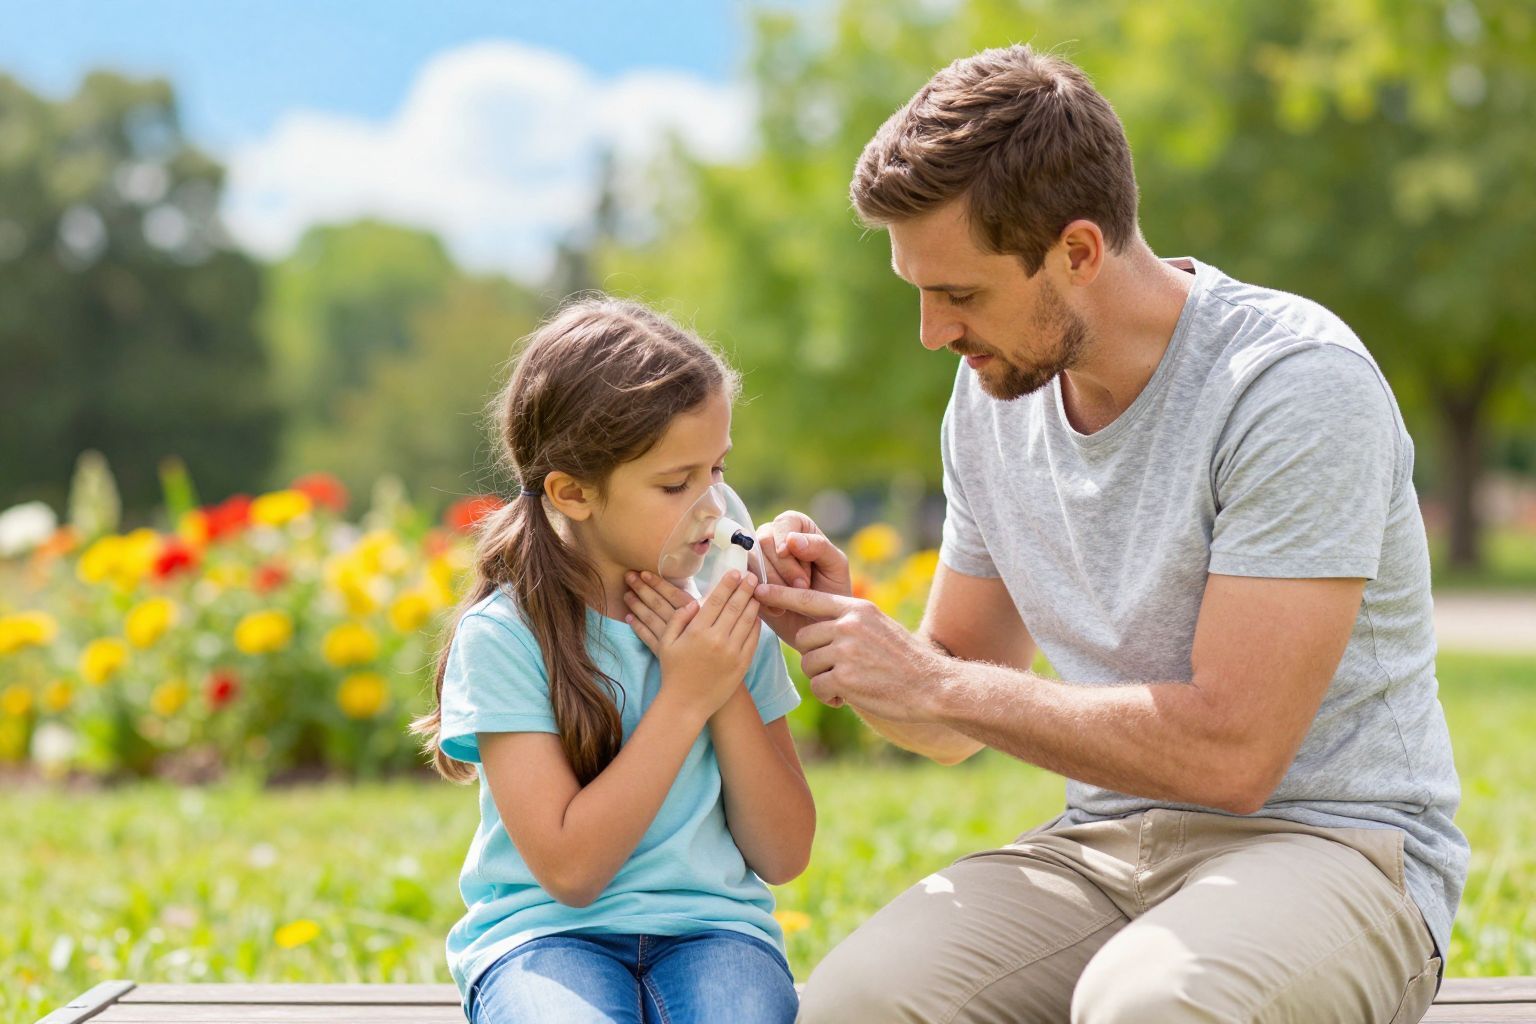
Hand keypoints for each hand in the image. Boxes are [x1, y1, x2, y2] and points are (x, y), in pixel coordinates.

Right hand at [625, 569, 761, 717]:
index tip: (735, 572)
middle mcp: (717, 639)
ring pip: (748, 620)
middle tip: (752, 575)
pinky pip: (753, 639)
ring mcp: (732, 652)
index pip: (717, 600)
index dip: (727, 584)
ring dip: (753, 603)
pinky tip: (756, 615)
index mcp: (698, 631)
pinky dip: (756, 625)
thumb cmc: (674, 671)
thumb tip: (694, 602)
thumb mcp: (667, 643)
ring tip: (757, 591)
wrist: (686, 704)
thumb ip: (678, 619)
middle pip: (736, 606)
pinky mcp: (743, 664)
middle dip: (745, 588)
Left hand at [751, 585, 945, 722]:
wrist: (932, 686)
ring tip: (850, 683)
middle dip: (815, 656)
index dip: (780, 594)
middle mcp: (849, 624)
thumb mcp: (879, 627)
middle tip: (839, 669)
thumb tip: (817, 629)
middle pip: (804, 639)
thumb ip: (849, 622)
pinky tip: (848, 697)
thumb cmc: (905, 660)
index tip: (757, 588)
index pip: (809, 598)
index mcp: (856, 608)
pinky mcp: (844, 677)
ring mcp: (846, 650)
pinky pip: (817, 686)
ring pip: (809, 664)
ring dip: (823, 678)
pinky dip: (829, 696)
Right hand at [752, 511, 851, 646]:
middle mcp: (774, 540)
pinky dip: (763, 598)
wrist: (822, 623)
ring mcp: (759, 562)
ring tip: (793, 599)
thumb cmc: (832, 590)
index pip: (783, 522)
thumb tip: (792, 539)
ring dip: (774, 583)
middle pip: (763, 541)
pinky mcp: (750, 583)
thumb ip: (819, 547)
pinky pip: (745, 584)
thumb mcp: (835, 566)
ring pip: (753, 562)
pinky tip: (780, 608)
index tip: (786, 553)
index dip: (782, 536)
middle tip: (802, 586)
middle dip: (783, 567)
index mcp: (797, 528)